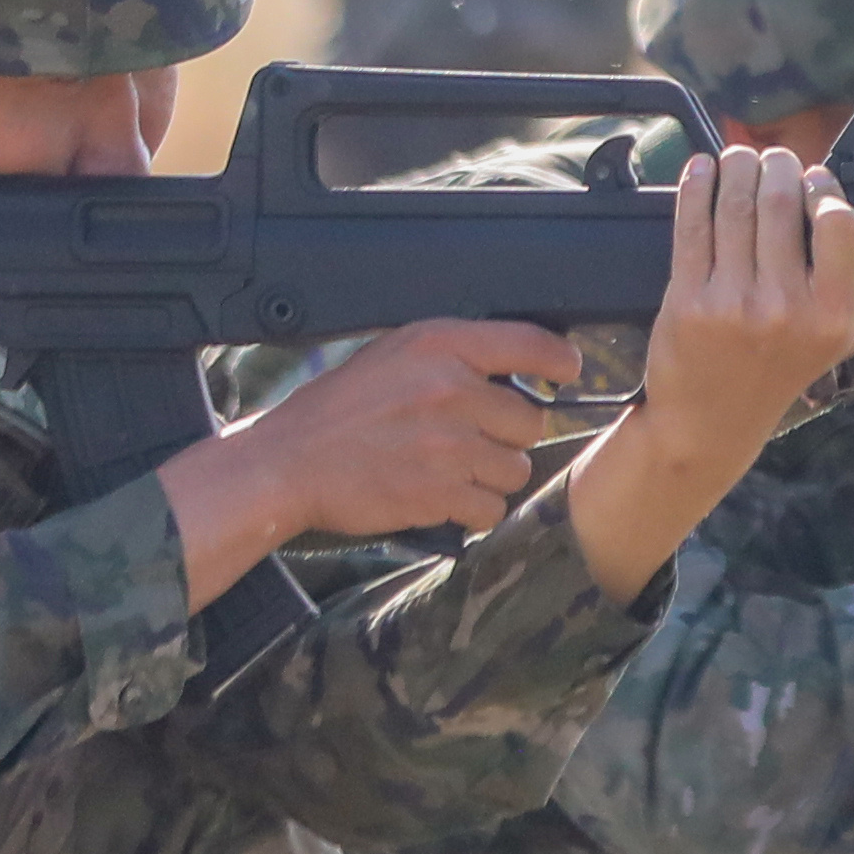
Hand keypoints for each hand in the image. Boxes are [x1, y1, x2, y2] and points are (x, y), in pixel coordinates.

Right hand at [164, 319, 566, 601]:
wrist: (286, 464)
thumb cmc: (338, 411)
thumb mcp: (393, 356)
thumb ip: (453, 358)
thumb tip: (515, 368)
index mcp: (439, 345)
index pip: (531, 343)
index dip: (558, 361)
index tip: (567, 371)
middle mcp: (450, 389)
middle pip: (531, 420)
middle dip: (506, 436)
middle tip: (466, 441)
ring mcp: (447, 443)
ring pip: (515, 468)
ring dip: (491, 476)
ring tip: (448, 471)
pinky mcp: (440, 492)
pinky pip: (491, 508)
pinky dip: (472, 510)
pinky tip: (440, 498)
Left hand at [552, 145, 853, 592]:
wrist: (706, 425)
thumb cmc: (769, 379)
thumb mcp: (832, 348)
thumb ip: (852, 295)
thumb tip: (845, 220)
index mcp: (832, 315)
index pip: (839, 223)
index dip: (824, 188)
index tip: (812, 179)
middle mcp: (786, 307)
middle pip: (781, 203)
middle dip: (775, 166)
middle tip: (770, 159)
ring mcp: (734, 302)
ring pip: (735, 205)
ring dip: (735, 168)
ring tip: (736, 158)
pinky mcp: (688, 299)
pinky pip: (693, 226)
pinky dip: (696, 188)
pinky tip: (701, 171)